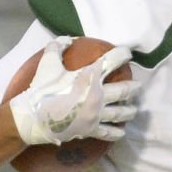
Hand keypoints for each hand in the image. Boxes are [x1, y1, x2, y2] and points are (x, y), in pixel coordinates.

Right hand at [10, 36, 138, 145]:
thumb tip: (68, 39)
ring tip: (134, 109)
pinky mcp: (90, 130)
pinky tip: (122, 132)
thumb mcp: (47, 63)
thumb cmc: (41, 88)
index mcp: (90, 76)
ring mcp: (96, 114)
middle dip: (133, 87)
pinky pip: (108, 132)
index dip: (123, 55)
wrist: (33, 117)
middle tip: (138, 86)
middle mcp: (98, 95)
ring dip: (129, 110)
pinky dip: (116, 132)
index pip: (112, 61)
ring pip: (120, 112)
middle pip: (123, 90)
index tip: (128, 54)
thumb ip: (57, 47)